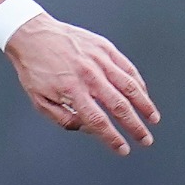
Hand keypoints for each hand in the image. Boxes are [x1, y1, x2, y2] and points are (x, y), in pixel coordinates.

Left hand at [6, 14, 157, 154]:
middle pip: (119, 106)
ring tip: (153, 120)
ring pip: (130, 87)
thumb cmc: (34, 69)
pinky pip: (128, 69)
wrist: (31, 34)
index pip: (97, 120)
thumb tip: (88, 128)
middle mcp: (88, 76)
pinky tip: (143, 96)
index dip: (112, 138)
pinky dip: (139, 85)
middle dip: (135, 126)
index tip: (123, 149)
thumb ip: (63, 118)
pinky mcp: (105, 48)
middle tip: (145, 140)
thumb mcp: (38, 99)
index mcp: (71, 91)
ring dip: (145, 106)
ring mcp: (99, 60)